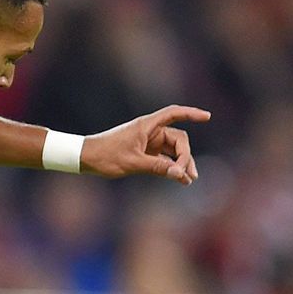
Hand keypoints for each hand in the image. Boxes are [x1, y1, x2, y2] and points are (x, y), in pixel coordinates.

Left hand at [80, 105, 210, 184]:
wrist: (85, 158)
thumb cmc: (106, 156)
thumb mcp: (133, 163)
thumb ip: (158, 168)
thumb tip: (180, 174)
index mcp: (147, 126)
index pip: (173, 114)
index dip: (191, 113)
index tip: (207, 117)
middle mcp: (150, 131)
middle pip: (178, 139)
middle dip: (186, 156)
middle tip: (187, 174)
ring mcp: (148, 142)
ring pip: (173, 150)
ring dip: (181, 164)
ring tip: (189, 180)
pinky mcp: (145, 152)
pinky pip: (164, 158)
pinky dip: (171, 167)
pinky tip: (179, 179)